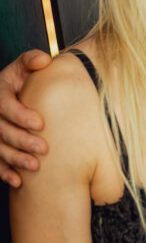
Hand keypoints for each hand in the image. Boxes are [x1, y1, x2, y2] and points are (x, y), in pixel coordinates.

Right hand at [0, 50, 51, 186]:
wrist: (11, 95)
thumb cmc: (21, 80)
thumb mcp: (23, 68)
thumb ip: (32, 61)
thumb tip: (45, 60)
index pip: (5, 105)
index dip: (20, 114)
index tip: (40, 123)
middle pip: (2, 130)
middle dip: (22, 140)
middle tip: (44, 148)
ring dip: (15, 159)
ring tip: (35, 166)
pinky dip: (4, 173)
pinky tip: (18, 182)